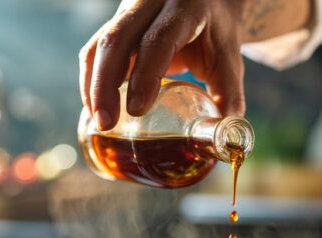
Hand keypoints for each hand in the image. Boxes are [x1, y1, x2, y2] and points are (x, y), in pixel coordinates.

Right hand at [80, 0, 248, 130]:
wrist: (206, 2)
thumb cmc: (217, 32)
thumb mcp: (228, 59)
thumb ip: (229, 96)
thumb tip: (224, 139)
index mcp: (184, 9)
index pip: (158, 41)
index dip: (144, 75)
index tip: (137, 110)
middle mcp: (150, 5)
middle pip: (116, 40)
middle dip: (104, 85)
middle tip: (107, 124)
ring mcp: (129, 13)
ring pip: (99, 45)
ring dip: (93, 86)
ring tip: (99, 121)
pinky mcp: (116, 25)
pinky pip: (95, 51)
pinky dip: (92, 81)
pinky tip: (97, 107)